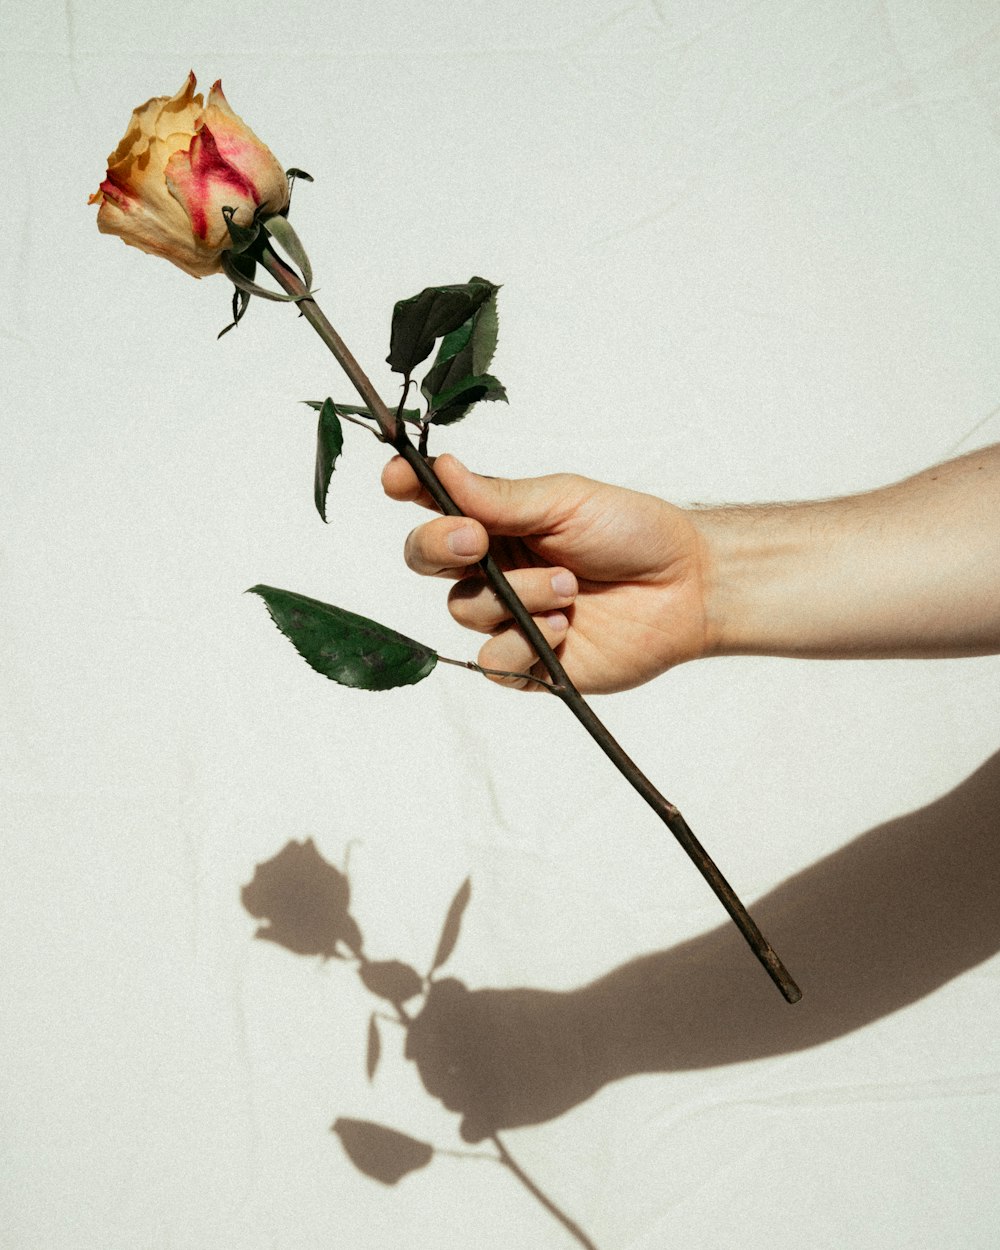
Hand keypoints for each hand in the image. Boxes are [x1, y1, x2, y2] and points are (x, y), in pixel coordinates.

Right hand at [381, 454, 711, 693]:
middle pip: (426, 559)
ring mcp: (508, 616)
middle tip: (475, 540)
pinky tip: (565, 627)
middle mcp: (493, 567)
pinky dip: (525, 644)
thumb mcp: (565, 500)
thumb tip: (441, 468)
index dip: (407, 491)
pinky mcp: (528, 665)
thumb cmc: (633, 533)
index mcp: (497, 519)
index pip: (434, 505)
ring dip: (515, 597)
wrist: (686, 587)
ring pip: (464, 610)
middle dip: (440, 547)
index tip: (397, 479)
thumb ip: (500, 496)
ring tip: (569, 587)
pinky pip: (493, 662)